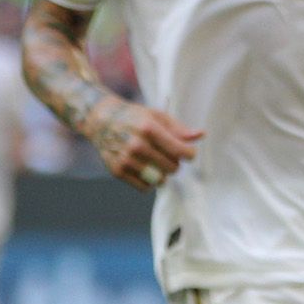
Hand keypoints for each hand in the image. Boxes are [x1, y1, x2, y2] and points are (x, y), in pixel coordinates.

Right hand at [86, 100, 202, 191]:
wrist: (101, 121)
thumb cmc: (135, 118)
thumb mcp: (157, 116)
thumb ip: (179, 129)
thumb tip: (201, 135)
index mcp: (149, 129)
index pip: (181, 152)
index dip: (189, 154)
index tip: (187, 153)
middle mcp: (136, 145)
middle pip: (173, 168)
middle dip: (174, 163)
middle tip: (166, 154)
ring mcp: (126, 159)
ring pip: (160, 180)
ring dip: (162, 173)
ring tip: (155, 162)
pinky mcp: (117, 170)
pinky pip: (145, 187)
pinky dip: (149, 181)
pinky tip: (145, 168)